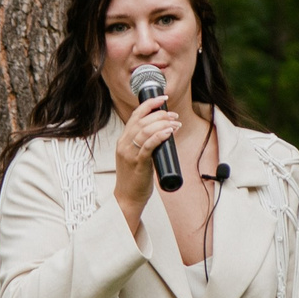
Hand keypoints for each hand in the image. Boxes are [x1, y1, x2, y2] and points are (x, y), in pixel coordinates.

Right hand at [114, 91, 179, 233]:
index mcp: (123, 141)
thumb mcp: (136, 156)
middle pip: (142, 121)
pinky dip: (159, 136)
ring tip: (175, 124)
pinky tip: (168, 132)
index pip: (135, 116)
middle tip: (174, 116)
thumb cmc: (134, 178)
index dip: (149, 104)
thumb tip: (162, 132)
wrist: (127, 198)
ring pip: (145, 131)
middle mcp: (124, 144)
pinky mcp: (138, 164)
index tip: (163, 99)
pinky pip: (148, 145)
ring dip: (163, 124)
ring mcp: (130, 154)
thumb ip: (144, 144)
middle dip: (160, 114)